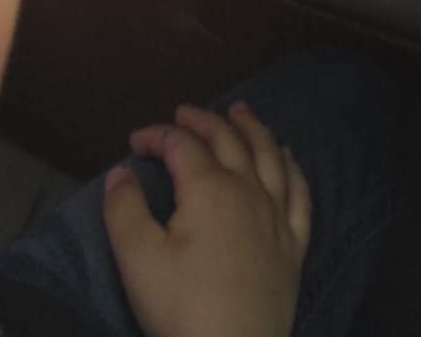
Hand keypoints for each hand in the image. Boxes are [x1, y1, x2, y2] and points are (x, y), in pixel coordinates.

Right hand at [103, 103, 311, 336]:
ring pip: (269, 155)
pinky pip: (300, 193)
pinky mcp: (295, 245)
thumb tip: (121, 172)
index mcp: (209, 189)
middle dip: (204, 121)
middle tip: (184, 113)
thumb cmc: (181, 310)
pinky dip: (292, 167)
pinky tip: (288, 157)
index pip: (182, 145)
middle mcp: (248, 190)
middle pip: (228, 140)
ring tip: (240, 111)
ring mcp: (277, 217)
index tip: (135, 142)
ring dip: (252, 128)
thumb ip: (124, 210)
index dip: (157, 135)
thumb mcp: (138, 260)